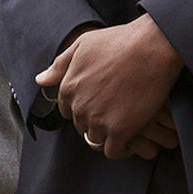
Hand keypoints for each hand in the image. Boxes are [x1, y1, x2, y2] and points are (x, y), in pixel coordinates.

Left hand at [35, 15, 183, 160]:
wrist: (152, 47)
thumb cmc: (119, 42)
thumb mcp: (83, 45)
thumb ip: (60, 65)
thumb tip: (40, 80)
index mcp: (68, 87)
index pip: (67, 109)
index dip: (82, 106)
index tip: (98, 102)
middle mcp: (79, 107)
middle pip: (81, 125)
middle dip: (94, 120)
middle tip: (113, 111)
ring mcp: (98, 120)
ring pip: (96, 139)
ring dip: (107, 135)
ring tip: (123, 124)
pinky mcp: (120, 131)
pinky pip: (113, 151)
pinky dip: (120, 149)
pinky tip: (129, 138)